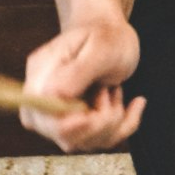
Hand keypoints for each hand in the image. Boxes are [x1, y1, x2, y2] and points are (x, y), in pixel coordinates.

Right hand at [21, 18, 145, 151]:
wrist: (112, 33)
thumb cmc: (106, 35)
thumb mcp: (100, 48)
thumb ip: (76, 73)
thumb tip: (52, 97)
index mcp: (42, 75)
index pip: (39, 116)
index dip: (66, 126)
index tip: (92, 115)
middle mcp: (45, 98)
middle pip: (62, 135)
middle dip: (98, 124)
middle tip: (111, 93)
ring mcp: (60, 113)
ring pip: (85, 142)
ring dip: (113, 122)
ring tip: (116, 91)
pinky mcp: (78, 122)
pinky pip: (101, 139)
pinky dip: (124, 125)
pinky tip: (135, 103)